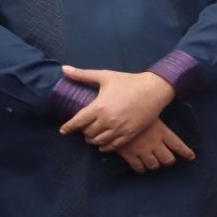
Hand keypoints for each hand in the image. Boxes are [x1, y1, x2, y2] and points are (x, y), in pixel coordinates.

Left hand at [59, 67, 173, 150]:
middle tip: (83, 129)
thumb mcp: (105, 76)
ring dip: (93, 140)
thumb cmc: (129, 81)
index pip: (78, 121)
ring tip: (92, 138)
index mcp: (99, 107)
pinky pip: (114, 145)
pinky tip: (103, 146)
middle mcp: (107, 120)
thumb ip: (82, 74)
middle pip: (88, 132)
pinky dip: (105, 147)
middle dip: (83, 131)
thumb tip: (64, 69)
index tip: (63, 131)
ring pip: (99, 141)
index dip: (68, 127)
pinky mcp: (130, 133)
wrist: (154, 89)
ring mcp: (119, 129)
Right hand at [114, 118, 194, 173]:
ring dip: (154, 165)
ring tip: (152, 162)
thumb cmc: (132, 110)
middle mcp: (154, 143)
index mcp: (161, 132)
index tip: (191, 156)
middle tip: (165, 159)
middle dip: (167, 161)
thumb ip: (157, 121)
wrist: (112, 114)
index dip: (186, 152)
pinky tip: (140, 166)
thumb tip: (164, 116)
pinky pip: (138, 167)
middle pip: (168, 160)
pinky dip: (140, 168)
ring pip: (154, 165)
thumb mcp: (150, 113)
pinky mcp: (129, 154)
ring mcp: (142, 150)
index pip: (178, 145)